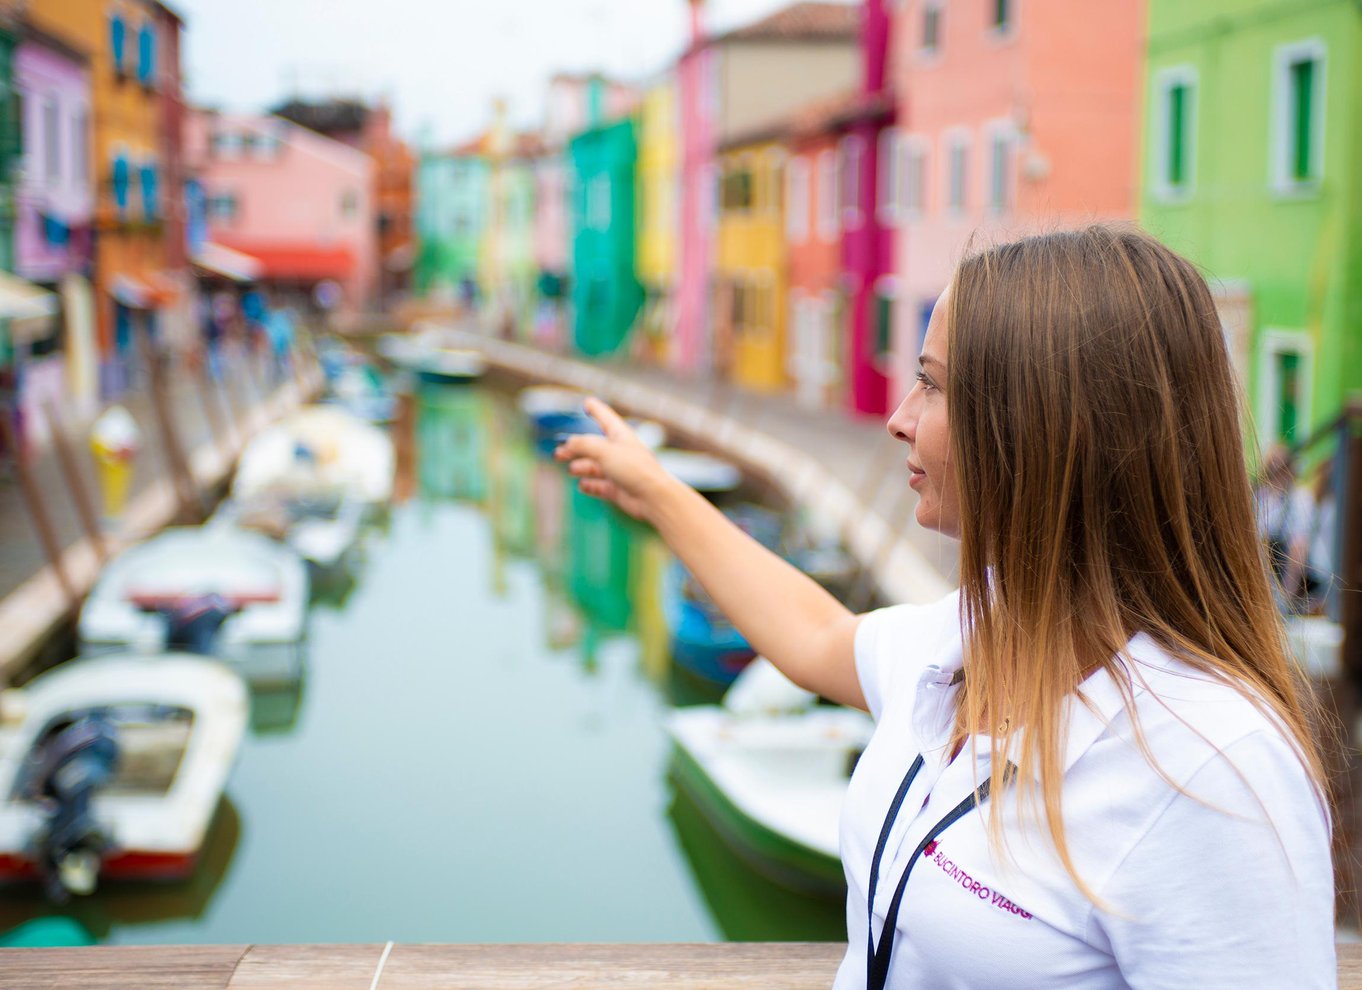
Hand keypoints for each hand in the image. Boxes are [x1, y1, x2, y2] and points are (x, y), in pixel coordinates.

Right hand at [553, 398, 676, 521]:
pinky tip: (582, 485)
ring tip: (572, 469)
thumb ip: (582, 444)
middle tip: (558, 453)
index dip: (595, 409)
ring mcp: (619, 471)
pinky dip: (590, 485)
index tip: (587, 402)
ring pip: (594, 466)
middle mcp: (619, 452)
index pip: (605, 418)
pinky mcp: (618, 489)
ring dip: (581, 466)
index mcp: (620, 436)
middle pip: (593, 446)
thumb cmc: (633, 469)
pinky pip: (599, 485)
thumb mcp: (603, 450)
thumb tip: (568, 444)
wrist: (653, 497)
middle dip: (576, 448)